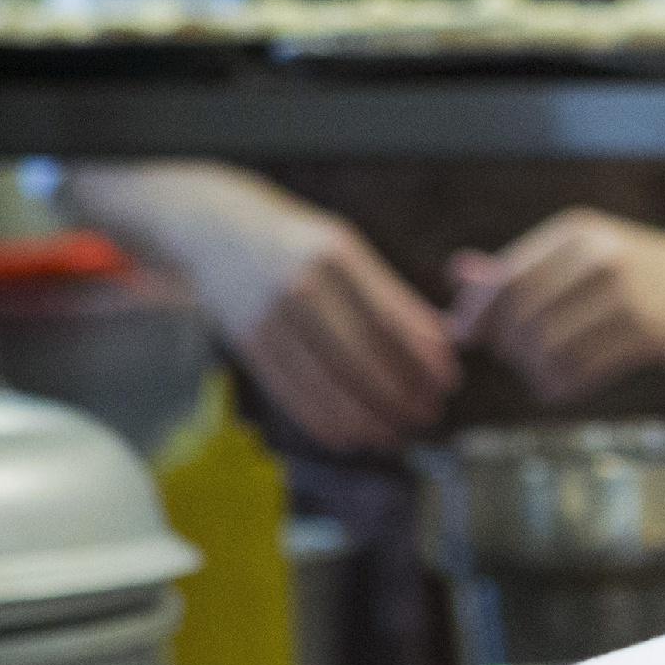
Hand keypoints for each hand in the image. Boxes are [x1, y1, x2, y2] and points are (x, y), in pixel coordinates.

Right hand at [173, 203, 457, 453]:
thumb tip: (442, 345)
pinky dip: (322, 420)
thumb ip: (390, 296)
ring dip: (364, 419)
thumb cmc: (300, 244)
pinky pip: (289, 390)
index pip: (389, 319)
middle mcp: (299, 284)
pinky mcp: (245, 339)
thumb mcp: (345, 250)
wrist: (215, 227)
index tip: (449, 385)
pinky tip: (349, 437)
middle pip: (359, 356)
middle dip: (398, 396)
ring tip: (393, 436)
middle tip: (427, 417)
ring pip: (323, 381)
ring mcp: (267, 313)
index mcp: (335, 255)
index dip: (421, 359)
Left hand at [449, 211, 664, 403]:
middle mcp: (601, 259)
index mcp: (576, 234)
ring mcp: (629, 297)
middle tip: (515, 359)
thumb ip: (521, 265)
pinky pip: (584, 370)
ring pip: (550, 349)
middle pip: (524, 318)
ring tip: (538, 375)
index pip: (507, 279)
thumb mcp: (581, 251)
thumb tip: (457, 276)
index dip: (478, 314)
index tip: (468, 338)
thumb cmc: (635, 268)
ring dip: (533, 371)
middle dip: (509, 347)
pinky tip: (556, 387)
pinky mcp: (651, 334)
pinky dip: (558, 386)